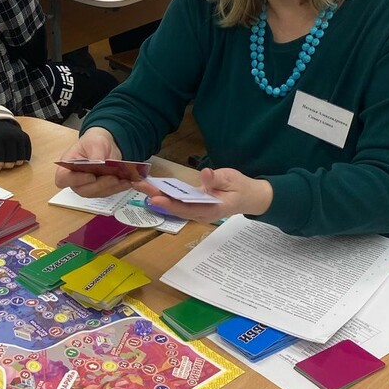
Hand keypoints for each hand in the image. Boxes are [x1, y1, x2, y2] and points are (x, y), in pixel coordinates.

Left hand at [0, 120, 31, 174]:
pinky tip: (14, 155)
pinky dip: (21, 158)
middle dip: (4, 165)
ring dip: (13, 163)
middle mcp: (9, 137)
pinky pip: (27, 155)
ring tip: (6, 157)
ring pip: (19, 161)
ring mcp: (19, 137)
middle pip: (10, 164)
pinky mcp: (25, 138)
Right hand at [54, 127, 124, 196]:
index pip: (64, 179)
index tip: (91, 176)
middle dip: (100, 185)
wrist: (104, 144)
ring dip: (111, 188)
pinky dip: (118, 188)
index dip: (76, 180)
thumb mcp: (94, 143)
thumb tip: (99, 165)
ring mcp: (88, 187)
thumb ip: (95, 155)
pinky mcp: (100, 190)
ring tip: (123, 180)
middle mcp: (75, 181)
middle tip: (113, 178)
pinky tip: (127, 182)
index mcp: (66, 168)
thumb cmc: (93, 142)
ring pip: (97, 193)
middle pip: (83, 190)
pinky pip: (108, 192)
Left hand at [135, 166, 272, 224]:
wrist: (250, 197)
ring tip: (140, 185)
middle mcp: (201, 214)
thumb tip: (205, 174)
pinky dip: (165, 195)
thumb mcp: (232, 179)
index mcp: (211, 209)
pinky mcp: (194, 206)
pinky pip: (178, 203)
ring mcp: (197, 211)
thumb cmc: (241, 187)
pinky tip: (153, 187)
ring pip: (175, 206)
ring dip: (158, 196)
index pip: (187, 208)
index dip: (170, 204)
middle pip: (176, 208)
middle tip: (139, 186)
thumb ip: (218, 178)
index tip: (155, 198)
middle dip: (157, 198)